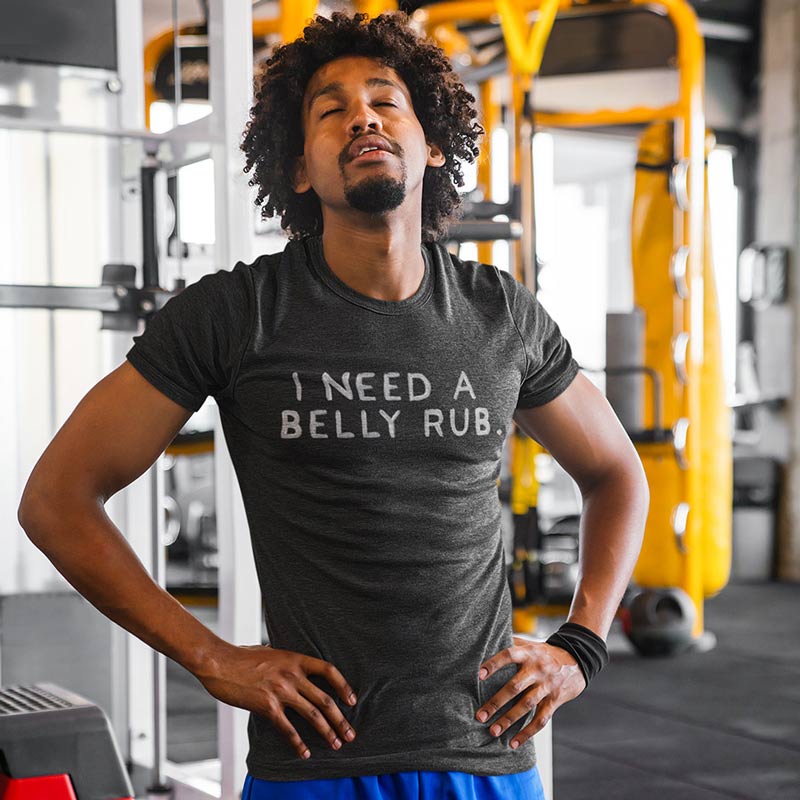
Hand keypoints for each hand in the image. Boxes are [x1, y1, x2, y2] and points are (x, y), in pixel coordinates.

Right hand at [198, 643, 357, 758]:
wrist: (219, 662)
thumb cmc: (242, 657)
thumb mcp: (270, 652)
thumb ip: (285, 661)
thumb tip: (293, 667)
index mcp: (295, 659)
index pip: (328, 671)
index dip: (344, 686)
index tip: (353, 701)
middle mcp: (292, 674)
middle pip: (325, 699)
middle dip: (340, 720)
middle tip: (351, 734)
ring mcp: (281, 690)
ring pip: (312, 714)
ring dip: (326, 732)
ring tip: (336, 745)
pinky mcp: (267, 705)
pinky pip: (287, 728)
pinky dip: (298, 743)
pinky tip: (304, 753)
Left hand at [475, 635, 585, 748]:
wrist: (576, 660)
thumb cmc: (544, 653)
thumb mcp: (530, 644)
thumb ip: (511, 645)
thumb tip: (486, 643)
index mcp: (528, 653)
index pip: (509, 655)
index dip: (494, 664)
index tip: (479, 675)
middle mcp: (537, 669)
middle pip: (515, 686)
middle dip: (496, 702)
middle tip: (480, 716)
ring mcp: (547, 686)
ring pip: (526, 705)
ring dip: (509, 720)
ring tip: (494, 731)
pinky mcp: (555, 700)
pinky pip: (541, 719)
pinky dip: (527, 732)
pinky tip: (514, 742)